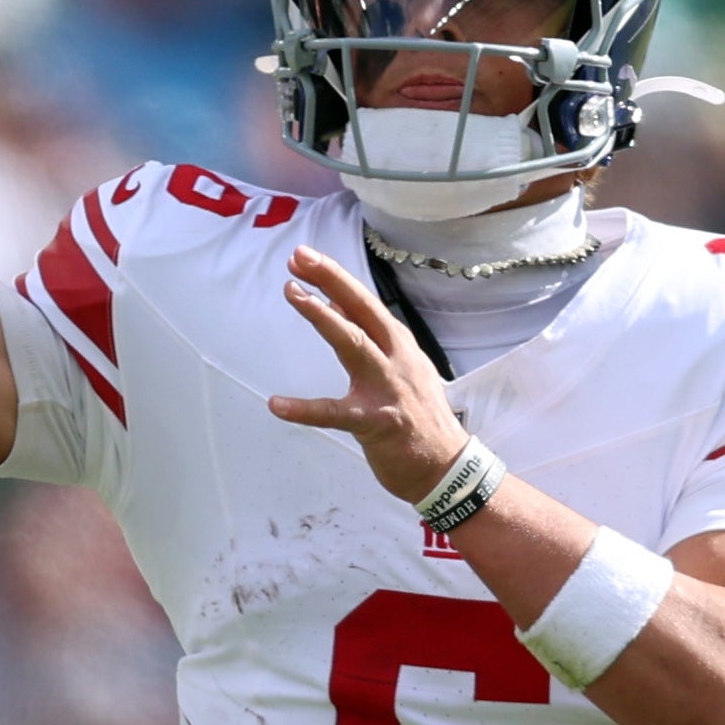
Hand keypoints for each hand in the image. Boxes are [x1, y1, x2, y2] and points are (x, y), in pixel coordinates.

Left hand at [268, 246, 469, 502]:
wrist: (446, 467)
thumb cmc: (417, 417)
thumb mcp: (400, 368)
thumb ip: (368, 340)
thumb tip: (332, 307)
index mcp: (400, 346)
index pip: (364, 303)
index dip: (335, 278)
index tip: (306, 257)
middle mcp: (397, 359)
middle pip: (362, 310)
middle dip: (331, 280)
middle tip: (299, 257)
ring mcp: (388, 389)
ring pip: (353, 345)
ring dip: (323, 318)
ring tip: (293, 294)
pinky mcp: (377, 423)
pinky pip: (336, 414)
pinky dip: (305, 409)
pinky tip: (278, 405)